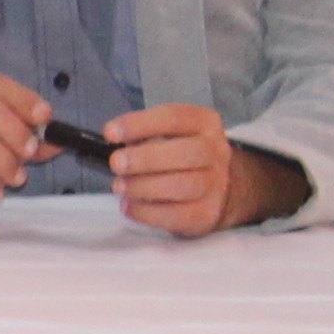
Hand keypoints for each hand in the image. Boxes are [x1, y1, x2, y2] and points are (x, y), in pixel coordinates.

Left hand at [107, 101, 306, 236]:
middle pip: (186, 153)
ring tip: (119, 186)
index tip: (110, 133)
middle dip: (145, 158)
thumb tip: (114, 140)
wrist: (223, 188)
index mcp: (204, 124)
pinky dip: (146, 212)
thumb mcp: (170, 134)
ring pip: (182, 186)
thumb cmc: (181, 156)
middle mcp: (216, 152)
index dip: (140, 123)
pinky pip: (176, 215)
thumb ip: (145, 134)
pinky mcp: (207, 213)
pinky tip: (128, 205)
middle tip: (116, 163)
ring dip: (143, 186)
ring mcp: (216, 185)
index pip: (175, 117)